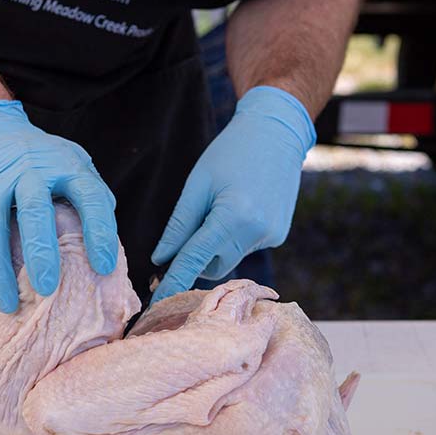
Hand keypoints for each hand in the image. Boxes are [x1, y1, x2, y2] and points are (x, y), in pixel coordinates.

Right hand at [0, 100, 117, 312]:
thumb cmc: (39, 159)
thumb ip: (91, 197)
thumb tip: (106, 246)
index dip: (100, 232)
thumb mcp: (72, 164)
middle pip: (33, 211)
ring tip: (9, 304)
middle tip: (47, 288)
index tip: (105, 266)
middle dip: (40, 252)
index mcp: (63, 166)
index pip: (89, 197)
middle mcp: (26, 171)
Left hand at [150, 86, 315, 303]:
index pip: (194, 260)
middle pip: (213, 267)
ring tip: (225, 204)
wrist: (277, 133)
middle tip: (190, 229)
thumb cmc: (231, 152)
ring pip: (230, 257)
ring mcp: (271, 237)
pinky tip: (243, 205)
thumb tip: (161, 259)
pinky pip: (247, 246)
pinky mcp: (279, 235)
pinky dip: (237, 235)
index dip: (173, 281)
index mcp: (232, 218)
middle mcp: (255, 233)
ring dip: (218, 244)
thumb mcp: (198, 184)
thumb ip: (179, 225)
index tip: (156, 302)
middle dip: (197, 258)